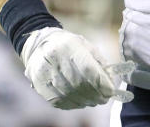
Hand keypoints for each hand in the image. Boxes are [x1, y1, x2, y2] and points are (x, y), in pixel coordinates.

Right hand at [20, 26, 134, 107]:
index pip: (87, 68)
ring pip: (70, 95)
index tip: (111, 90)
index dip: (101, 82)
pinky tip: (82, 101)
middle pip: (79, 84)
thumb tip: (110, 80)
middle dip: (96, 94)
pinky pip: (60, 101)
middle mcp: (55, 61)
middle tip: (105, 98)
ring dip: (86, 100)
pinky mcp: (41, 87)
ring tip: (96, 100)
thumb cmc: (68, 46)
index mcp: (68, 46)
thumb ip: (99, 61)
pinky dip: (75, 104)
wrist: (39, 47)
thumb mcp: (85, 46)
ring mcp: (45, 75)